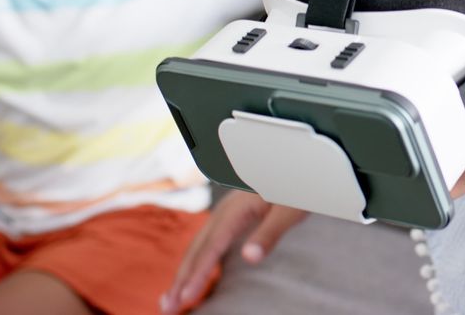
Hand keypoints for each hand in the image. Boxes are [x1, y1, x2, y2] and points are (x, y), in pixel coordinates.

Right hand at [159, 191, 307, 313]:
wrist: (297, 165)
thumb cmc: (296, 186)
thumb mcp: (289, 211)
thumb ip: (269, 233)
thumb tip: (249, 258)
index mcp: (235, 209)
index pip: (211, 247)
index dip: (197, 274)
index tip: (185, 298)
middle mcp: (224, 210)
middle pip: (197, 248)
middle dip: (181, 279)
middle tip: (168, 308)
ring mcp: (225, 212)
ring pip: (198, 245)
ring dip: (183, 272)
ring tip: (172, 298)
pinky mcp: (231, 215)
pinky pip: (206, 241)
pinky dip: (195, 261)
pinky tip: (192, 274)